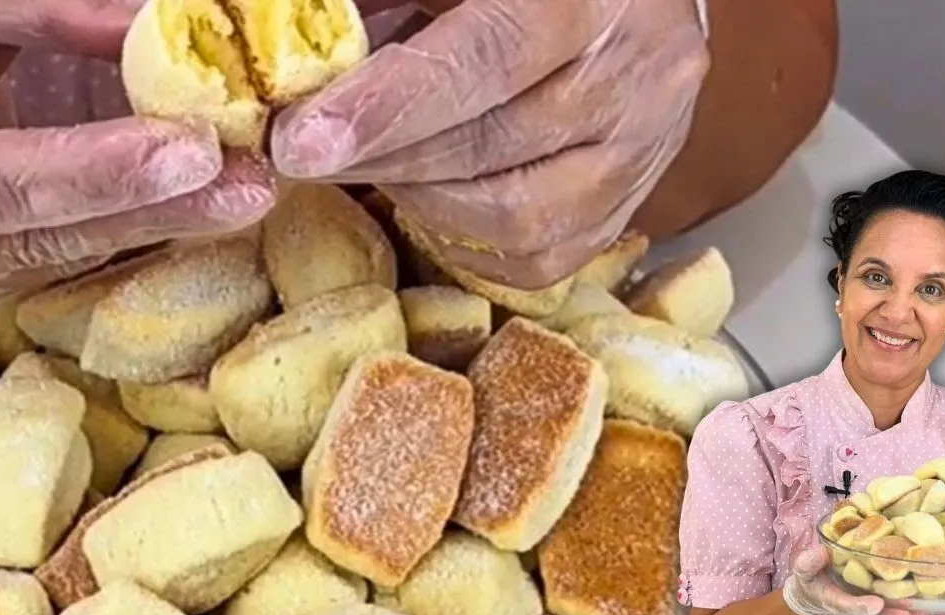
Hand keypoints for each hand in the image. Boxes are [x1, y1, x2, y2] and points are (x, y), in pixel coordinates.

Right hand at [0, 0, 275, 304]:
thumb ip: (47, 10)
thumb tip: (163, 25)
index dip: (97, 173)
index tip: (189, 151)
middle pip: (39, 235)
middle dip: (155, 211)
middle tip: (248, 185)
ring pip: (56, 262)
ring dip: (154, 230)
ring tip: (238, 194)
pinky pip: (53, 267)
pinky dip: (123, 239)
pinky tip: (186, 214)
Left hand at [271, 0, 709, 288]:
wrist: (642, 0)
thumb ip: (398, 4)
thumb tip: (309, 63)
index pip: (487, 58)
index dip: (387, 105)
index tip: (301, 141)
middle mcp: (636, 77)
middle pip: (491, 145)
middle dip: (382, 157)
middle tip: (304, 155)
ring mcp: (642, 151)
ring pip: (517, 217)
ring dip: (420, 200)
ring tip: (371, 165)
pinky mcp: (630, 205)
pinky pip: (541, 258)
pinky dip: (466, 239)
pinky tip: (427, 199)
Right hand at [783, 546, 918, 614]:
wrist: (816, 590)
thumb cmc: (811, 579)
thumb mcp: (803, 570)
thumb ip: (808, 563)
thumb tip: (820, 551)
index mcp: (833, 598)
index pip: (846, 604)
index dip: (861, 605)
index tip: (876, 604)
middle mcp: (852, 605)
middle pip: (871, 612)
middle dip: (889, 613)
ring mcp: (864, 604)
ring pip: (884, 611)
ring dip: (902, 612)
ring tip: (920, 613)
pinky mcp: (874, 600)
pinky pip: (890, 605)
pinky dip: (907, 608)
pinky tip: (924, 608)